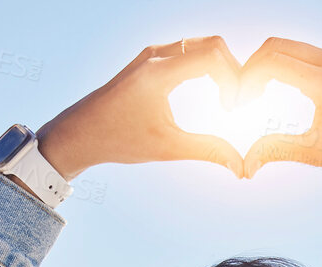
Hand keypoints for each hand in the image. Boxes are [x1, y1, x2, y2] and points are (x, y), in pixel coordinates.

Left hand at [33, 38, 247, 180]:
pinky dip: (207, 66)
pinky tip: (213, 91)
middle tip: (237, 101)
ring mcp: (152, 54)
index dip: (234, 78)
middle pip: (212, 44)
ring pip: (201, 45)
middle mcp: (156, 55)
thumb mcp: (167, 148)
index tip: (233, 107)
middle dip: (232, 70)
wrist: (80, 132)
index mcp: (158, 72)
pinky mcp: (150, 60)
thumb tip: (240, 166)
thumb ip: (207, 151)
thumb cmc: (118, 139)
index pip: (213, 55)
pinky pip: (189, 51)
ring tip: (228, 98)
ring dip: (221, 67)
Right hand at [237, 38, 321, 201]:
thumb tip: (247, 163)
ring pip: (294, 48)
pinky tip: (289, 92)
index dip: (245, 78)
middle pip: (276, 46)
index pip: (268, 61)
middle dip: (253, 66)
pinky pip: (312, 55)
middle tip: (244, 94)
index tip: (238, 101)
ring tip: (262, 94)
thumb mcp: (319, 152)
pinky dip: (292, 65)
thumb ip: (277, 150)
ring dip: (272, 64)